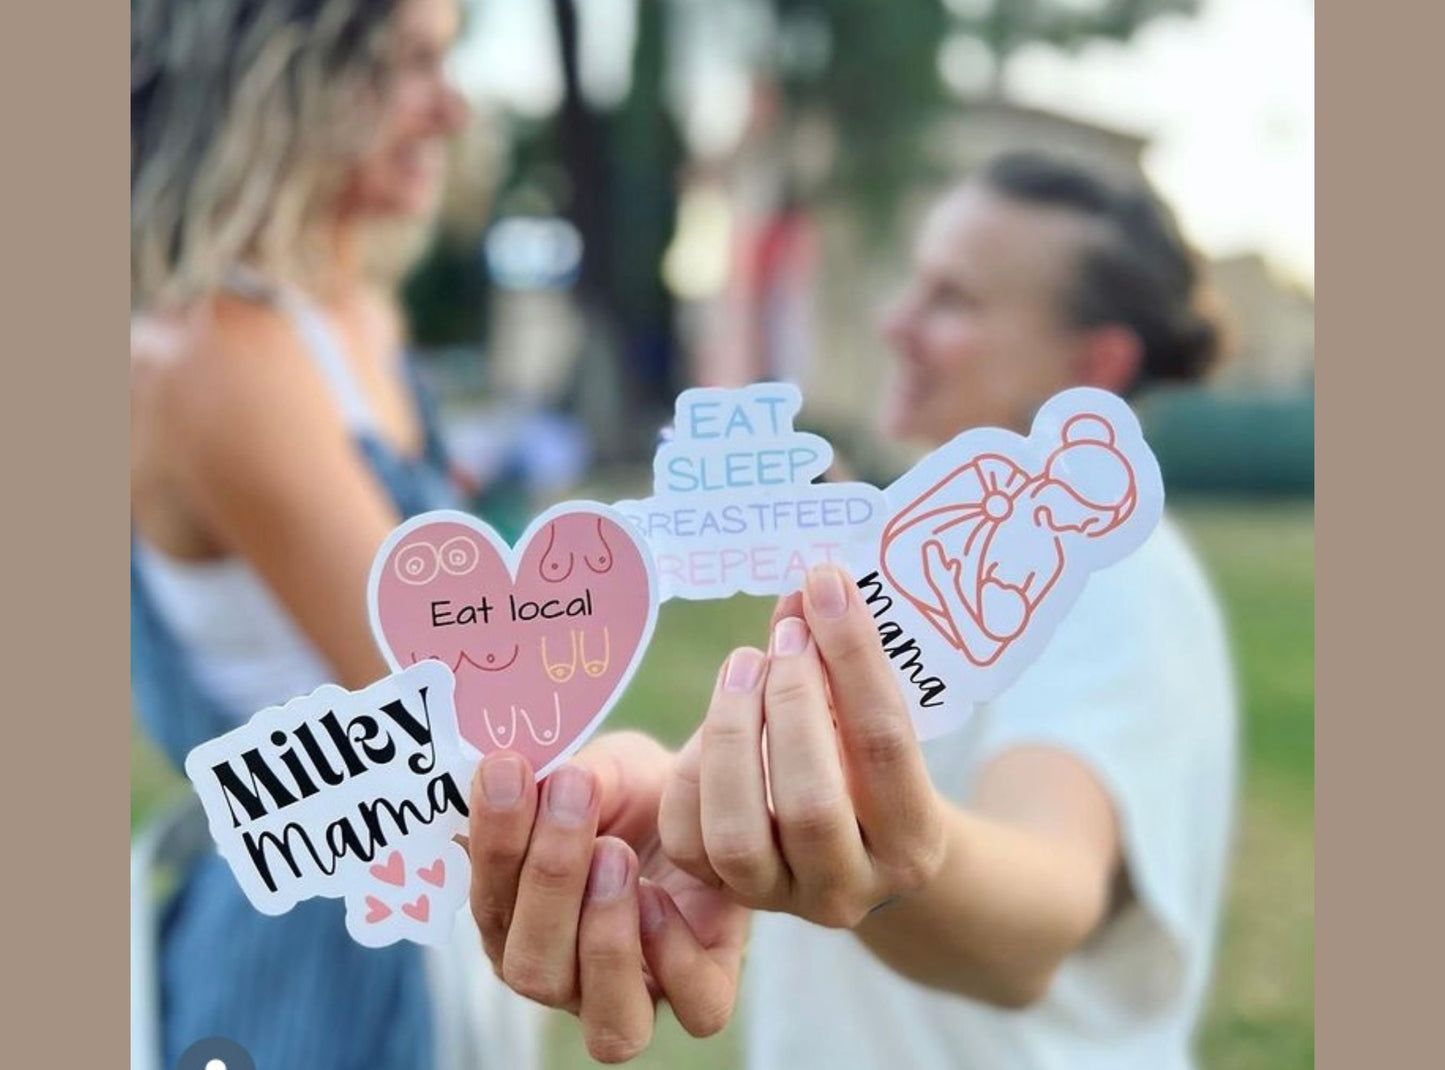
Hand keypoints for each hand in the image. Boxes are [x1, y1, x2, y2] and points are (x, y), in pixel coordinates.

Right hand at [467, 731, 749, 1062]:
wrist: (707, 800)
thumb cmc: (635, 794)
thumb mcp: (600, 770)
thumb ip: (565, 778)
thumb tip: (523, 772)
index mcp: (517, 925)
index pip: (489, 908)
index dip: (494, 843)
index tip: (507, 770)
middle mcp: (565, 975)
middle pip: (533, 972)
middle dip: (547, 879)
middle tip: (571, 797)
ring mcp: (634, 995)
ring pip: (608, 1022)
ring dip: (603, 933)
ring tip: (616, 852)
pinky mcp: (705, 990)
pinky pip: (695, 1006)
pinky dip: (674, 955)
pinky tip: (660, 893)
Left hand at [659, 565, 946, 928]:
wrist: (863, 856)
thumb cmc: (875, 772)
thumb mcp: (881, 727)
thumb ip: (846, 670)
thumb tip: (807, 593)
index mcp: (913, 843)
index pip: (883, 745)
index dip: (851, 658)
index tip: (826, 586)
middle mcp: (849, 889)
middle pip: (810, 801)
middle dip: (789, 701)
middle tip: (784, 635)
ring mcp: (782, 901)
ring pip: (738, 834)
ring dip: (732, 734)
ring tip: (743, 666)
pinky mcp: (726, 899)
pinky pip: (689, 840)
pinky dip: (692, 770)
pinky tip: (713, 721)